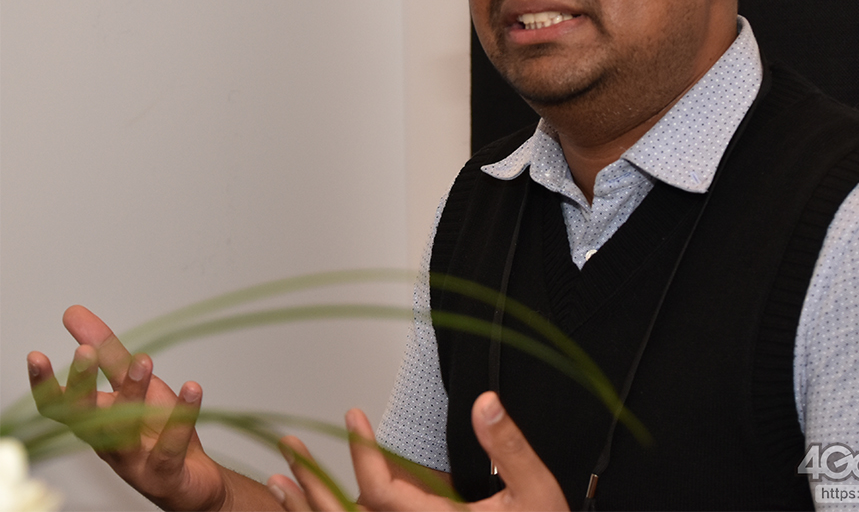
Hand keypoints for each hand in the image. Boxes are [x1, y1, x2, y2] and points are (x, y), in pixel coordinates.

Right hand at [28, 306, 228, 510]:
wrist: (190, 480)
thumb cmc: (154, 430)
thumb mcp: (131, 383)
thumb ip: (106, 352)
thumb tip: (73, 312)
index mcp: (95, 420)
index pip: (60, 406)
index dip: (45, 385)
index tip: (37, 355)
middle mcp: (108, 442)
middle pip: (85, 418)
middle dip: (82, 386)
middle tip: (84, 352)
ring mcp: (134, 460)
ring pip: (124, 432)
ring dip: (132, 394)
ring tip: (145, 359)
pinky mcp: (165, 471)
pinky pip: (170, 446)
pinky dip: (181, 417)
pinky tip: (192, 389)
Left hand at [267, 392, 567, 511]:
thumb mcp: (535, 491)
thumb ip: (509, 446)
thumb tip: (484, 401)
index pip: (382, 494)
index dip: (362, 454)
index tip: (352, 415)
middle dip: (312, 483)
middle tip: (287, 448)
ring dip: (310, 509)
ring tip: (279, 481)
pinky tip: (313, 506)